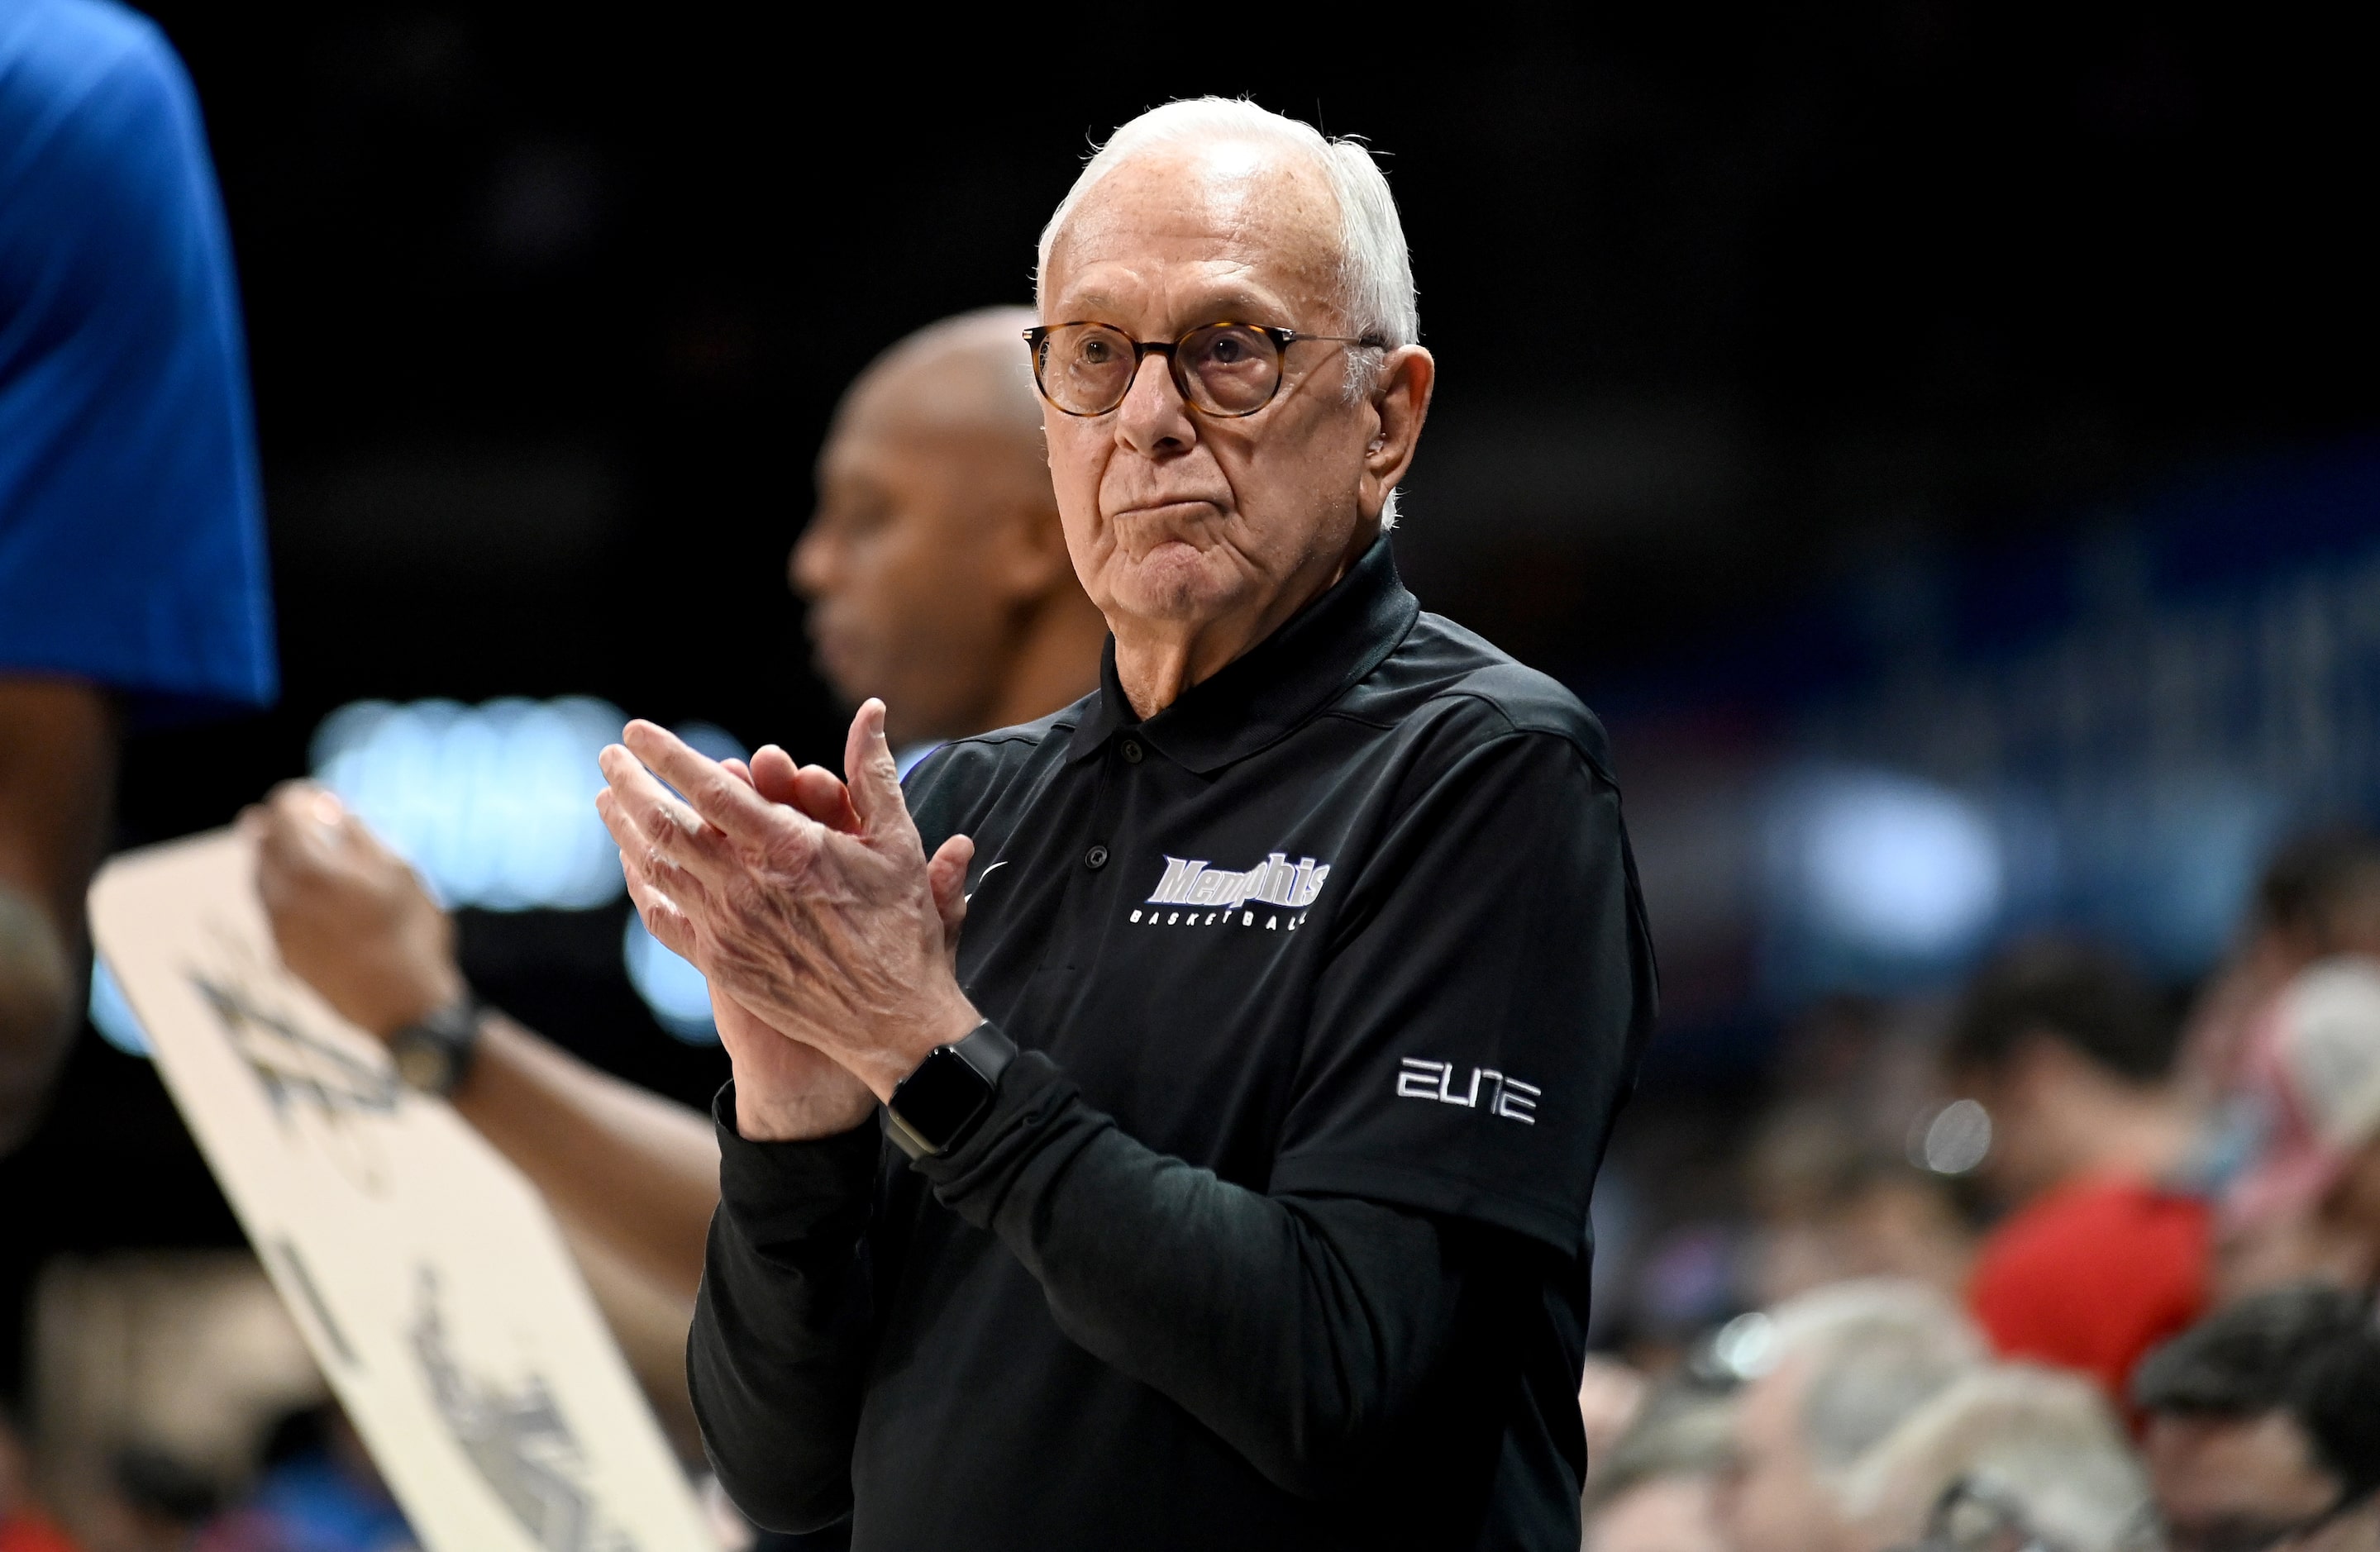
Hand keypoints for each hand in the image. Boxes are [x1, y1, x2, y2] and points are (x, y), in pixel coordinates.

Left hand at [242, 783, 465, 1037]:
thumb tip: (330, 810)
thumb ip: (359, 835)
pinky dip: (286, 895)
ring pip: (262, 881)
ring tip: (311, 859)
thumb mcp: (400, 871)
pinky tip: (316, 901)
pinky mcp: (283, 957)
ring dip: (280, 862)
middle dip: (281, 827)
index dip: (299, 799)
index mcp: (309, 868)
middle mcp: (281, 897)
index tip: (318, 799)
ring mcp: (277, 930)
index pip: (282, 813)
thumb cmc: (410, 933)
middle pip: (262, 845)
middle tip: (304, 820)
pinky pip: (273, 912)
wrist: (404, 1008)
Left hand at [596, 701, 978, 1110]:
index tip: (637, 730)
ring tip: (606, 799)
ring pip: (655, 869)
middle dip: (631, 784)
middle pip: (665, 826)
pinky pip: (663, 916)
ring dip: (624, 828)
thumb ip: (875, 773)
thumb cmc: (901, 930)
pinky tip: (631, 862)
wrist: (891, 1023)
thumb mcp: (898, 844)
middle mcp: (746, 889)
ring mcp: (726, 928)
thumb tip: (871, 710)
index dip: (669, 756)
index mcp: (789, 851)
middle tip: (608, 756)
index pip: (711, 792)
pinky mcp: (719, 963)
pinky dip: (640, 884)